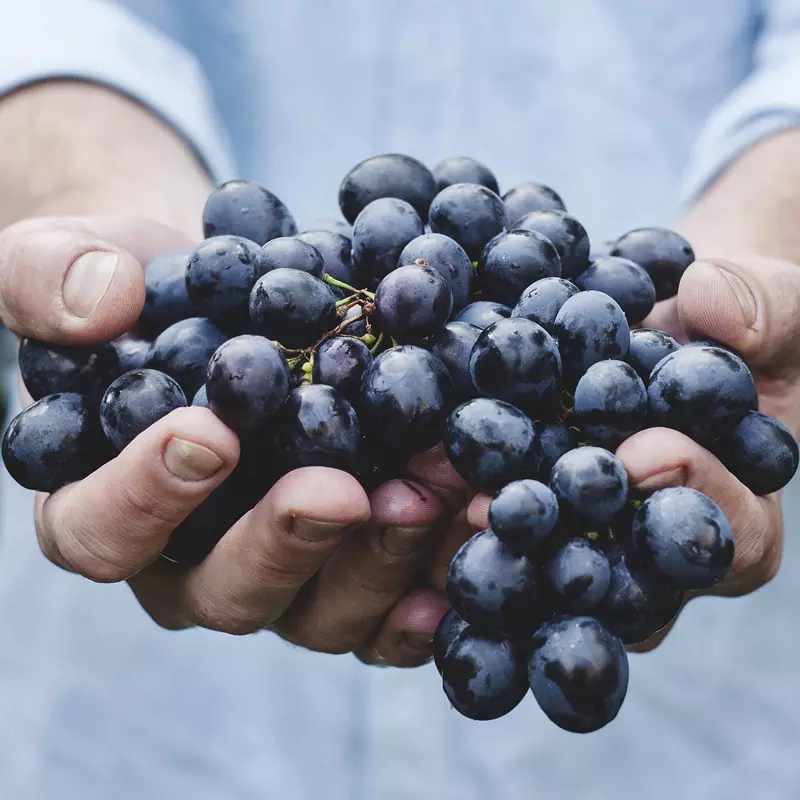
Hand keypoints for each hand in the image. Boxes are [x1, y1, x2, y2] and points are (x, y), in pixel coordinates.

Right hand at [0, 214, 454, 666]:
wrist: (231, 297)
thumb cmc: (143, 291)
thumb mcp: (72, 260)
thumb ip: (51, 276)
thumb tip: (100, 303)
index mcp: (105, 507)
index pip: (100, 531)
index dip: (146, 497)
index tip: (209, 434)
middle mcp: (193, 562)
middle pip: (226, 592)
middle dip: (285, 544)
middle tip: (341, 491)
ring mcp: (281, 574)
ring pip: (319, 613)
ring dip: (379, 562)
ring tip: (432, 494)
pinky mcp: (350, 565)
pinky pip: (388, 606)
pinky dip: (430, 584)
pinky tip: (472, 539)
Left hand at [446, 255, 799, 648]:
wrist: (672, 323)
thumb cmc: (738, 324)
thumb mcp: (778, 302)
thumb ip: (764, 306)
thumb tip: (711, 303)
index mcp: (741, 518)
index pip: (732, 535)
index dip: (693, 496)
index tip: (643, 452)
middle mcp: (657, 552)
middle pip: (625, 580)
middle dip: (568, 546)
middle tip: (510, 511)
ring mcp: (591, 540)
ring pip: (549, 569)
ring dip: (496, 544)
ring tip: (442, 507)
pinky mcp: (535, 514)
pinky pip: (501, 528)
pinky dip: (458, 510)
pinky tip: (407, 488)